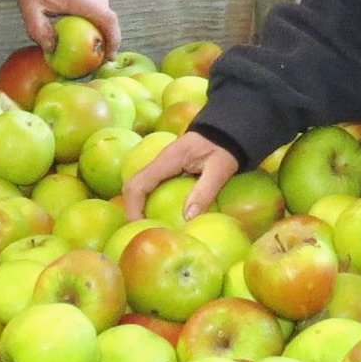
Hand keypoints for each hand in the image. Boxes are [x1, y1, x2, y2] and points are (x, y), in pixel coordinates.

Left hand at [11, 0, 118, 65]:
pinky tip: (86, 29)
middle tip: (95, 57)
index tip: (109, 56)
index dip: (113, 39)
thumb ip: (39, 32)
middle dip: (106, 41)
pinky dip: (97, 21)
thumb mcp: (29, 11)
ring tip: (89, 44)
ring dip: (101, 31)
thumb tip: (52, 50)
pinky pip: (102, 9)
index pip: (107, 19)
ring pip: (106, 15)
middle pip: (108, 20)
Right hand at [121, 130, 237, 220]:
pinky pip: (153, 187)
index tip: (139, 226)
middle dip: (132, 210)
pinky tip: (162, 216)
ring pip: (141, 187)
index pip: (137, 184)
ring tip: (150, 228)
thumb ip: (205, 191)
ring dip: (140, 207)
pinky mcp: (169, 170)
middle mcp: (160, 162)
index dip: (132, 207)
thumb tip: (187, 218)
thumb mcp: (220, 169)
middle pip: (133, 187)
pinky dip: (151, 202)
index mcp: (167, 160)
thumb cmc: (224, 146)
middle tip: (142, 232)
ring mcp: (163, 165)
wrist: (227, 129)